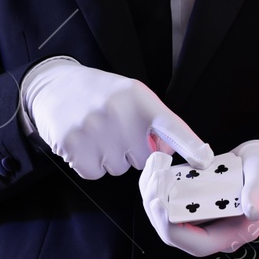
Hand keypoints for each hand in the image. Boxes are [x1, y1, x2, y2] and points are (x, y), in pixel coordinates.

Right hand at [24, 61, 212, 178]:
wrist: (54, 85)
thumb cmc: (100, 95)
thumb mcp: (131, 96)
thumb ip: (153, 122)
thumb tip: (169, 154)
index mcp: (139, 98)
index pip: (170, 125)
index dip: (189, 145)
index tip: (204, 160)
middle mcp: (118, 112)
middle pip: (142, 160)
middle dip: (131, 151)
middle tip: (114, 129)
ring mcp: (94, 129)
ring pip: (117, 169)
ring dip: (108, 158)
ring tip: (95, 132)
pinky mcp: (73, 144)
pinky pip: (94, 173)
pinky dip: (89, 164)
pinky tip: (82, 142)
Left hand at [139, 139, 258, 256]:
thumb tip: (252, 211)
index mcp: (232, 234)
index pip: (196, 244)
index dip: (173, 229)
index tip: (159, 202)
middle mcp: (214, 231)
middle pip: (174, 233)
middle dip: (156, 208)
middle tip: (154, 177)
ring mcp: (202, 219)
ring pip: (168, 218)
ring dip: (154, 195)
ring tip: (155, 167)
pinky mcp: (194, 205)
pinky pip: (170, 203)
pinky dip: (160, 187)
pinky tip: (159, 167)